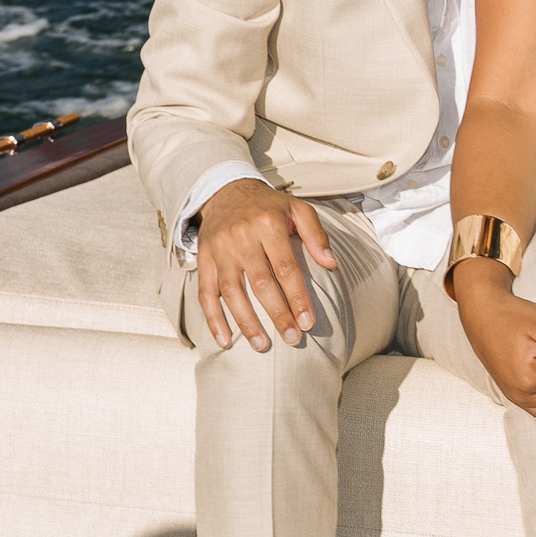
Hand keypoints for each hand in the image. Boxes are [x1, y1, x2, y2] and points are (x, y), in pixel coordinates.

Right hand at [194, 179, 336, 351]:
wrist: (226, 191)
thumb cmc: (268, 206)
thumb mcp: (297, 209)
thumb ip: (316, 235)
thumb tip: (331, 264)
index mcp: (268, 224)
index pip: (286, 267)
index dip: (298, 297)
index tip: (308, 322)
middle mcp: (242, 237)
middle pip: (261, 283)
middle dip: (278, 314)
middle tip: (292, 338)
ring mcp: (220, 249)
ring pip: (232, 291)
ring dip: (246, 322)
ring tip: (262, 345)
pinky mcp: (204, 259)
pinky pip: (206, 293)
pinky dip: (213, 319)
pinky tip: (225, 340)